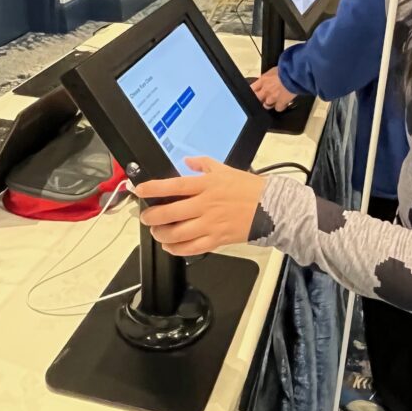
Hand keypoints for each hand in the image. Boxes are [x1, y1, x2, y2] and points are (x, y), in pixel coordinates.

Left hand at [136, 158, 265, 255]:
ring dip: (162, 234)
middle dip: (152, 217)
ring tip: (157, 232)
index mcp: (206, 185)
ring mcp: (211, 224)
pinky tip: (171, 246)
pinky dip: (177, 249)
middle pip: (171, 213)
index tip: (140, 190)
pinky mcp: (217, 239)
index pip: (174, 186)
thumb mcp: (225, 169)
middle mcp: (205, 205)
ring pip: (178, 234)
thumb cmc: (249, 188)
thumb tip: (186, 161)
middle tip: (146, 217)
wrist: (271, 207)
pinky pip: (192, 248)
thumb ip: (203, 164)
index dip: (154, 188)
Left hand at [250, 66, 297, 111]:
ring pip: (266, 106)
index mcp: (263, 80)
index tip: (254, 93)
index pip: (251, 88)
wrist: (295, 74)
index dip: (252, 92)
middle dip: (260, 99)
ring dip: (270, 104)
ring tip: (275, 101)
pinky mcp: (281, 103)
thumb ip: (269, 76)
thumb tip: (267, 78)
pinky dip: (280, 107)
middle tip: (264, 98)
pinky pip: (278, 108)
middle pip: (257, 99)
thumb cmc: (286, 68)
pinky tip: (283, 104)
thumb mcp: (274, 70)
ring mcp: (272, 97)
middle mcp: (265, 90)